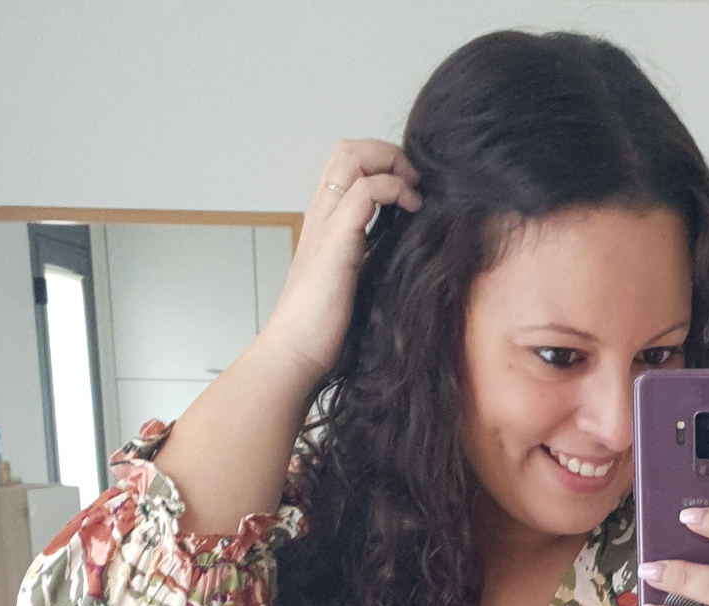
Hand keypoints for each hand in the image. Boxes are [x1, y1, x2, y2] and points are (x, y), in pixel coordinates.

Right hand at [263, 139, 421, 387]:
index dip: (379, 163)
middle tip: (413, 182)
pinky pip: (365, 191)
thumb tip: (402, 253)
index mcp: (325, 223)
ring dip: (390, 163)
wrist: (295, 354)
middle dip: (386, 153)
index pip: (346, 165)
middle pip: (347, 149)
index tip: (408, 190)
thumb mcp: (353, 282)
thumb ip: (368, 258)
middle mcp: (321, 215)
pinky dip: (393, 188)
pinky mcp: (336, 242)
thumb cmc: (322, 329)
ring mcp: (326, 225)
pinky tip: (410, 209)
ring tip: (413, 191)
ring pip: (352, 157)